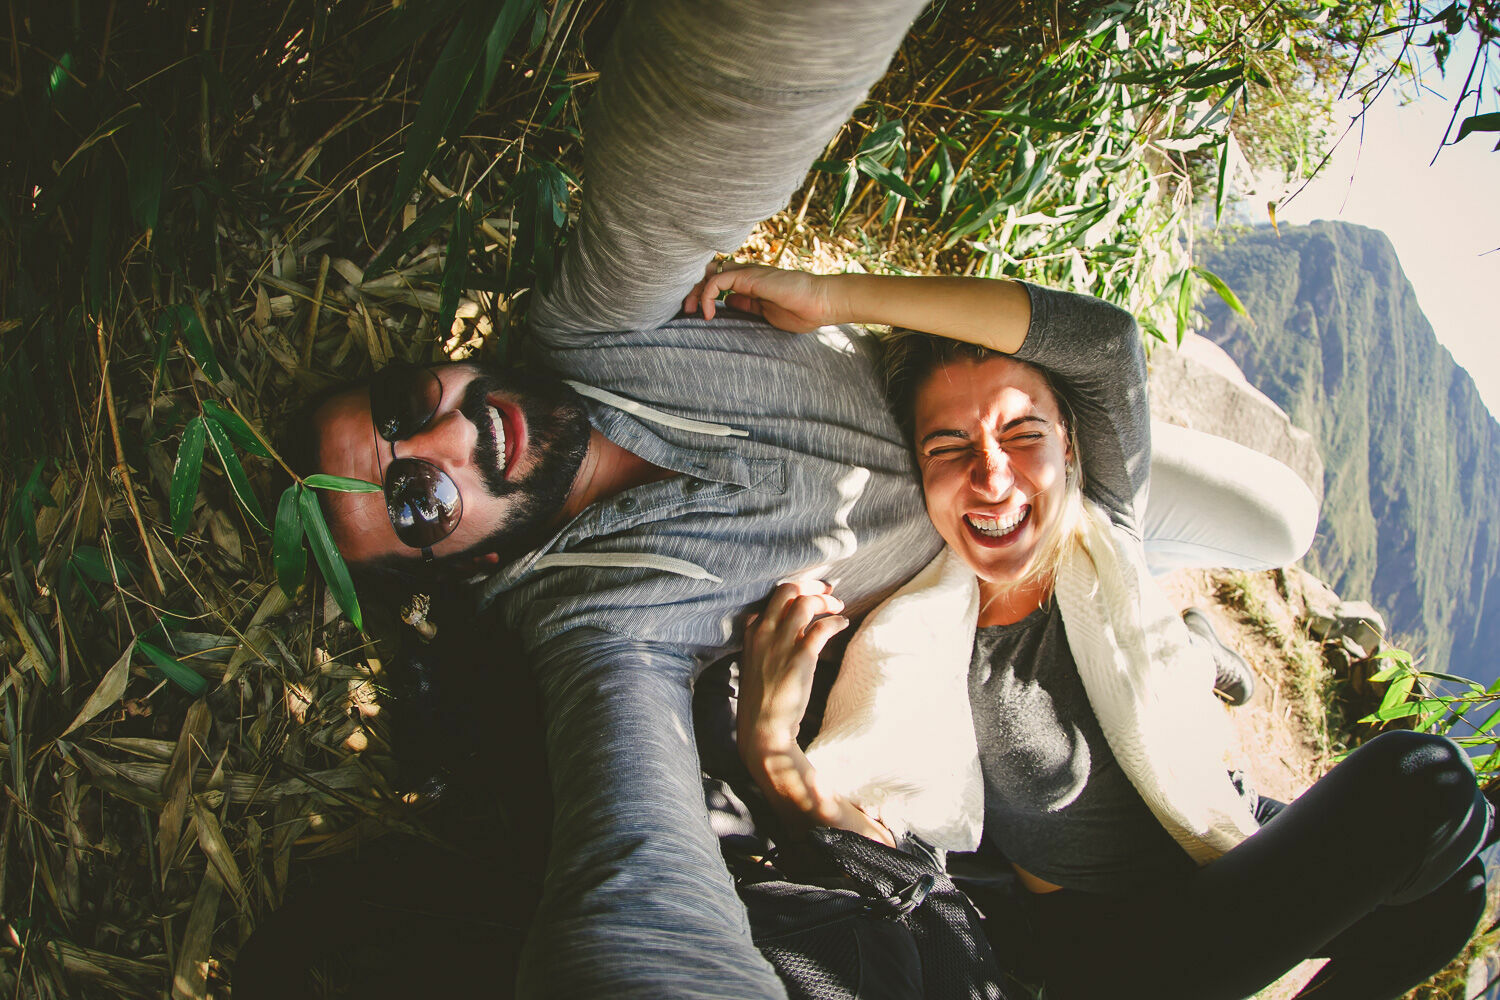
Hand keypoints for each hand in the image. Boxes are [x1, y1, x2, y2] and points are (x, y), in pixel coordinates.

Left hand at [683, 262, 841, 333]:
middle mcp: (746, 274)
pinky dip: (707, 295)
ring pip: (709, 272)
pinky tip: (709, 313)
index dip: (702, 293)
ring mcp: (747, 273)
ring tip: (692, 311)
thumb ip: (746, 306)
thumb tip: (727, 303)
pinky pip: (718, 280)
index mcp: (750, 283)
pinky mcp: (749, 277)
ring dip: (694, 291)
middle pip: (708, 272)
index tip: (697, 314)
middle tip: (687, 310)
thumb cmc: (802, 311)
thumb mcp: (765, 313)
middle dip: (693, 289)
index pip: (717, 279)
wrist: (821, 303)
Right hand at [738, 580, 848, 754]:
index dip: (793, 591)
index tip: (808, 593)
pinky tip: (843, 623)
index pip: (771, 598)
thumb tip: (793, 632)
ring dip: (826, 601)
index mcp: (751, 633)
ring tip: (838, 606)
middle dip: (810, 585)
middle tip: (826, 590)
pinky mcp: (801, 656)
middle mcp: (764, 632)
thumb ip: (766, 644)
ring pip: (805, 603)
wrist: (763, 728)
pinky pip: (823, 627)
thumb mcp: (755, 665)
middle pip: (787, 590)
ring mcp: (781, 643)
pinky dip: (836, 621)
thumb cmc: (761, 701)